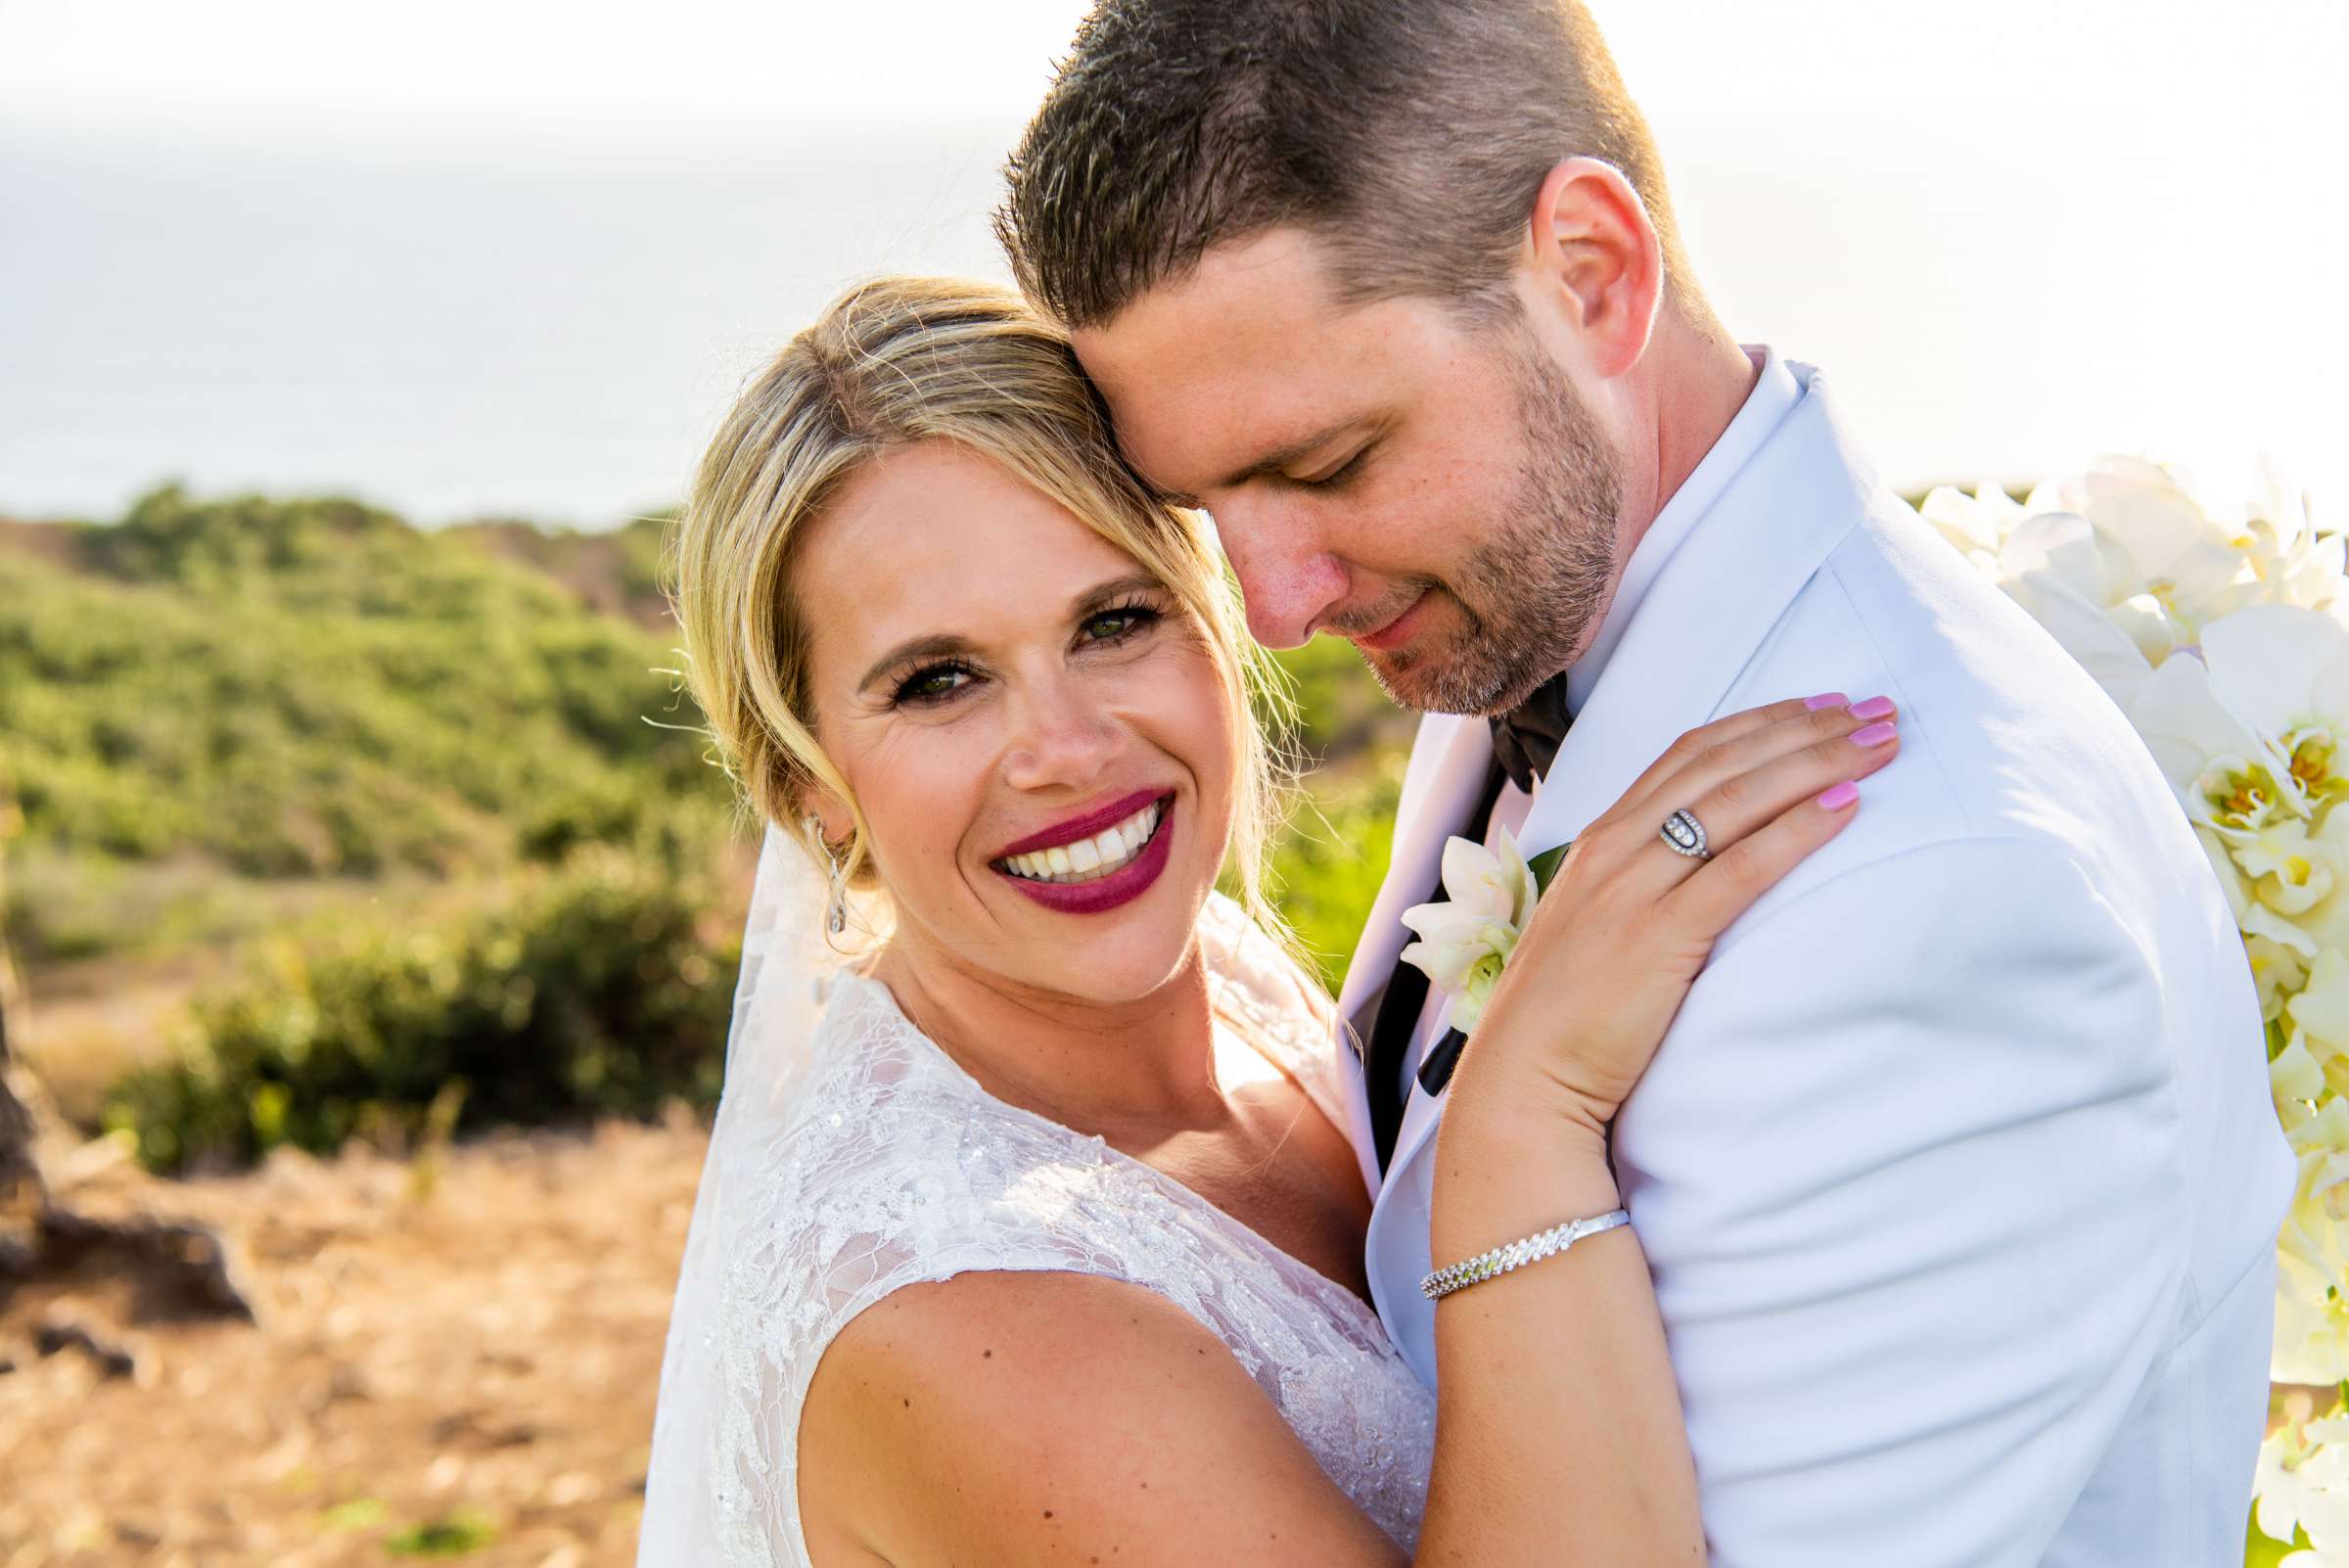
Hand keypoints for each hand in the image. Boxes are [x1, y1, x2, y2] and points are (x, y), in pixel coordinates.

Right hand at [1451, 694, 1900, 1138]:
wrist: (1523, 1073)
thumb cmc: (1565, 1011)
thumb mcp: (1598, 923)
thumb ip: (1640, 883)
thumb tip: (1699, 867)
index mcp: (1602, 837)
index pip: (1691, 752)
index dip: (1763, 722)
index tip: (1823, 706)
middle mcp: (1616, 846)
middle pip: (1724, 763)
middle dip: (1807, 729)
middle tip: (1876, 710)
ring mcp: (1634, 887)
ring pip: (1736, 800)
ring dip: (1817, 763)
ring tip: (1879, 744)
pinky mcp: (1660, 936)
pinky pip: (1740, 868)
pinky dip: (1797, 830)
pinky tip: (1845, 809)